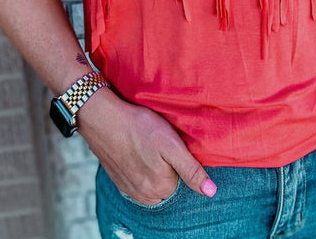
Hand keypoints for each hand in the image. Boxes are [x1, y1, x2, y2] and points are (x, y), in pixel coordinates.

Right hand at [76, 87, 216, 203]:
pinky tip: (136, 148)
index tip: (172, 144)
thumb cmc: (140, 128)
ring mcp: (129, 189)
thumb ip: (191, 170)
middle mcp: (145, 195)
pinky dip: (139, 165)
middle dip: (167, 165)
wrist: (103, 118)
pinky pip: (137, 177)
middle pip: (167, 182)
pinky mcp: (118, 179)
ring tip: (148, 143)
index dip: (180, 159)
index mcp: (161, 189)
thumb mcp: (172, 146)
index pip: (182, 179)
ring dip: (152, 165)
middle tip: (160, 142)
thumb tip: (211, 192)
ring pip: (152, 180)